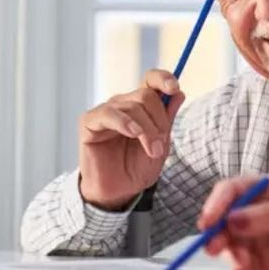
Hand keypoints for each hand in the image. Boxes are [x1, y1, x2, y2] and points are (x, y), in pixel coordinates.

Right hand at [78, 69, 184, 209]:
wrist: (119, 191)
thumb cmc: (138, 167)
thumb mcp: (161, 143)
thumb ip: (167, 119)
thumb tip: (179, 93)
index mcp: (141, 105)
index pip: (151, 79)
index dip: (164, 78)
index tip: (175, 88)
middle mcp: (123, 104)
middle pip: (145, 95)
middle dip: (159, 120)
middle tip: (161, 145)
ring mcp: (106, 112)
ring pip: (131, 106)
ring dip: (147, 129)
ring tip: (152, 151)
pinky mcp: (89, 122)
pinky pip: (108, 114)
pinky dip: (125, 122)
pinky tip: (133, 133)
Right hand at [198, 175, 268, 269]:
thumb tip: (233, 218)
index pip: (234, 190)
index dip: (217, 202)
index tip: (208, 220)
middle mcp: (259, 212)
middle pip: (226, 218)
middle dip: (217, 232)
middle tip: (214, 247)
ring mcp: (260, 238)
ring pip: (231, 243)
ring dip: (230, 253)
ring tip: (242, 264)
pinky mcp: (263, 262)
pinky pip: (242, 263)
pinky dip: (239, 267)